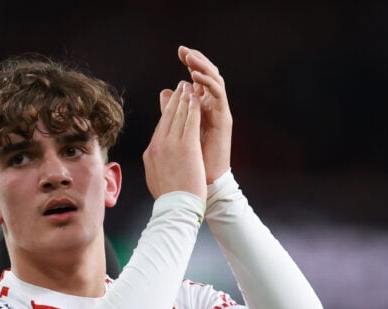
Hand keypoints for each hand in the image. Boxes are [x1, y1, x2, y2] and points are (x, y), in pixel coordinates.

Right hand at [144, 81, 205, 199]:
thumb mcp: (156, 177)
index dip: (167, 112)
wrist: (175, 208)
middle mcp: (159, 145)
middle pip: (167, 117)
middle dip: (175, 100)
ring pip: (179, 115)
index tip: (172, 102)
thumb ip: (155, 163)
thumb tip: (154, 158)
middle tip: (180, 87)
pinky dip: (193, 107)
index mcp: (151, 152)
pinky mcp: (186, 146)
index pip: (160, 127)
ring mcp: (172, 144)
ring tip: (189, 87)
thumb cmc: (170, 198)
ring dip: (185, 99)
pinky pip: (191, 120)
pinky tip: (197, 98)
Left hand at [171, 46, 232, 182]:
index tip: (180, 51)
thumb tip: (164, 92)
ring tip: (190, 58)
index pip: (198, 79)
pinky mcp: (224, 118)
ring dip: (203, 67)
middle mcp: (212, 107)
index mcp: (201, 108)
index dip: (190, 64)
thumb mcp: (176, 129)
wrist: (203, 180)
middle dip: (197, 61)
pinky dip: (208, 82)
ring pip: (215, 81)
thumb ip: (172, 110)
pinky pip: (218, 94)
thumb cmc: (190, 159)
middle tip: (184, 50)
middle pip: (207, 76)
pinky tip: (197, 75)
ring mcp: (219, 111)